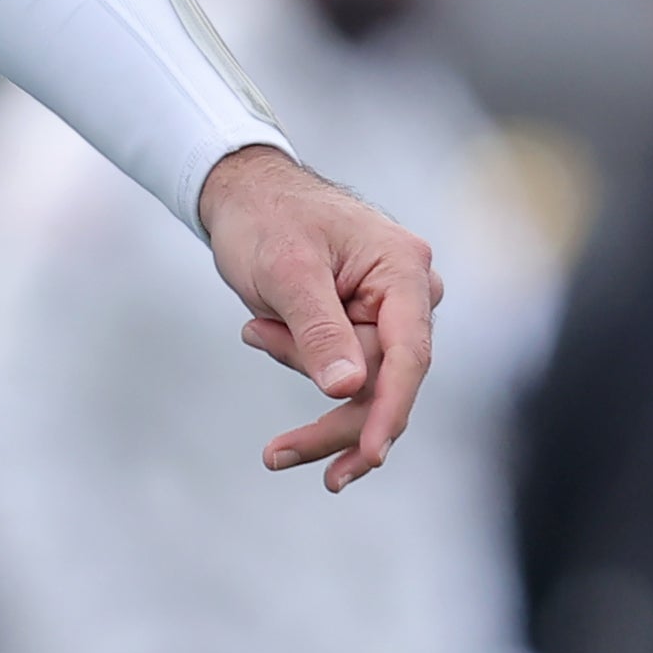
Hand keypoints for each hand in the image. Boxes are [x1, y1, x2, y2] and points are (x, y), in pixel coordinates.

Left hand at [200, 143, 439, 490]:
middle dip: (329, 410)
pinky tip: (266, 333)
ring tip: (256, 329)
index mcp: (401, 269)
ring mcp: (390, 309)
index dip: (389, 412)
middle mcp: (409, 291)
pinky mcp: (367, 324)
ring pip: (363, 383)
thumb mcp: (284, 271)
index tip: (368, 458)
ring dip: (304, 367)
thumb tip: (349, 390)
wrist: (244, 194)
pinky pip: (347, 370)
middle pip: (385, 382)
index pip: (409, 355)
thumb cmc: (265, 219)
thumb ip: (318, 330)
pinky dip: (304, 364)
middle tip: (274, 454)